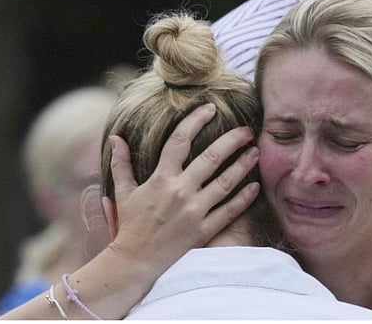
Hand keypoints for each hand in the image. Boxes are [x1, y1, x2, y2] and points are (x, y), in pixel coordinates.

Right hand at [107, 103, 259, 272]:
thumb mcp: (123, 192)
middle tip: (247, 130)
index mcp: (161, 178)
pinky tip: (255, 186)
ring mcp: (194, 211)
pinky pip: (230, 211)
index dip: (195, 121)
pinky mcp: (204, 230)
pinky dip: (244, 198)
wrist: (135, 262)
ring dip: (243, 164)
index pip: (179, 140)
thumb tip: (115, 137)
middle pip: (211, 157)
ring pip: (226, 182)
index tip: (209, 108)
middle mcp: (180, 191)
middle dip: (232, 140)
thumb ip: (121, 163)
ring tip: (256, 151)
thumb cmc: (130, 225)